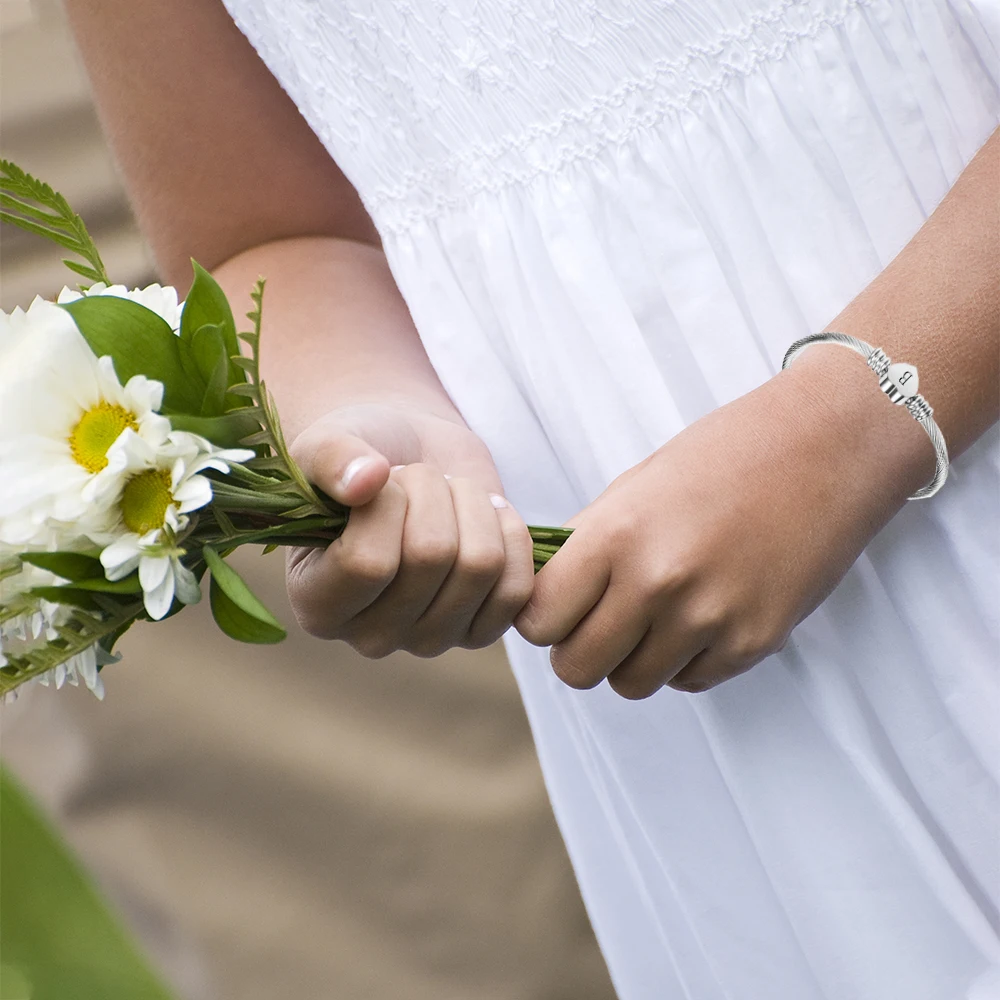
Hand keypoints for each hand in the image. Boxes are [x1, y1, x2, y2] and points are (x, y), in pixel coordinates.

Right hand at [286, 402, 533, 657]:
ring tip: (450, 491)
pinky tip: (489, 513)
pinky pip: (517, 588)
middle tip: (416, 476)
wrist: (410, 458)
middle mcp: (371, 635)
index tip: (379, 477)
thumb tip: (365, 481)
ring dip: (472, 505)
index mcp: (316, 603)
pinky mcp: (480, 630)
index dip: (386, 503)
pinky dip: (511, 533)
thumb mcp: (325, 441)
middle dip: (432, 491)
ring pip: (481, 565)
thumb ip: (331, 458)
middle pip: (432, 557)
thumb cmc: (358, 455)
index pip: (367, 562)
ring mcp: (429, 639)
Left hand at [513, 345, 934, 697]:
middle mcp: (657, 584)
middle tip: (599, 622)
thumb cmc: (722, 456)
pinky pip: (689, 680)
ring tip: (656, 615)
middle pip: (576, 669)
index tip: (557, 608)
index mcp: (616, 535)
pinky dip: (685, 660)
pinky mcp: (754, 642)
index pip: (538, 621)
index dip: (541, 619)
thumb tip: (544, 595)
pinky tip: (702, 614)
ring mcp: (708, 619)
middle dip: (579, 649)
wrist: (826, 448)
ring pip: (631, 684)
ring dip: (632, 658)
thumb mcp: (634, 488)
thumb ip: (587, 545)